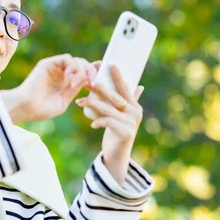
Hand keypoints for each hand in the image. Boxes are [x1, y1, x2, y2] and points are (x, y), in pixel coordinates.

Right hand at [0, 54, 100, 122]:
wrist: (25, 107)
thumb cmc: (41, 109)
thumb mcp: (64, 101)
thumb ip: (76, 90)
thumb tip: (90, 80)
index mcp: (66, 82)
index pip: (84, 72)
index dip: (95, 72)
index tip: (103, 76)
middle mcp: (62, 73)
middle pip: (83, 64)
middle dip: (91, 71)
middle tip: (93, 82)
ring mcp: (55, 67)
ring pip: (77, 61)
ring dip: (81, 71)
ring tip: (75, 84)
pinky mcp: (49, 63)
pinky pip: (67, 59)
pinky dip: (72, 67)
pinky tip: (70, 79)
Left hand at [74, 64, 144, 183]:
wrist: (118, 155)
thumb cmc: (118, 132)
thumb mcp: (123, 116)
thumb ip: (131, 101)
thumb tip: (140, 86)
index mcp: (135, 106)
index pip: (125, 87)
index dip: (118, 76)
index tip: (110, 64)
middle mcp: (135, 113)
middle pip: (114, 97)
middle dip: (99, 88)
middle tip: (86, 82)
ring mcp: (131, 123)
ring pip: (108, 109)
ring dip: (91, 104)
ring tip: (79, 102)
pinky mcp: (125, 133)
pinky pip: (108, 122)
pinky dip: (99, 121)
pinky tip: (92, 123)